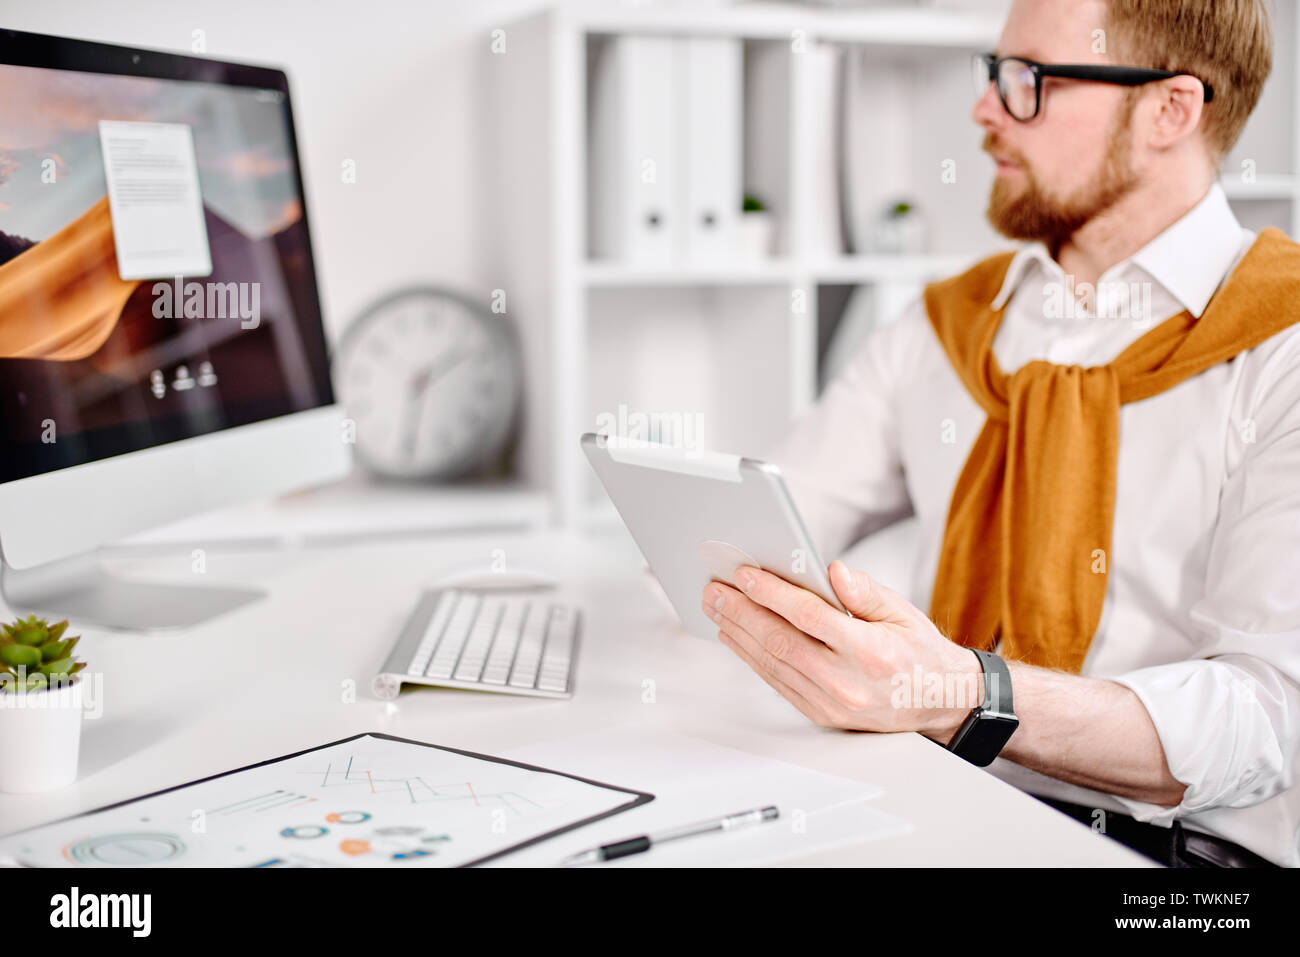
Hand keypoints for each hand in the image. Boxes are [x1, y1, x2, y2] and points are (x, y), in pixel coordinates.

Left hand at [702, 561, 981, 738]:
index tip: (744, 575)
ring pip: (773, 665)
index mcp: (870, 652)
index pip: (809, 617)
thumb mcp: (903, 613)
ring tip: (717, 608)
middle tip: (714, 590)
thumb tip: (833, 571)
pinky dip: (753, 658)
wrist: (939, 703)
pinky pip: (778, 683)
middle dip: (741, 612)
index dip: (772, 594)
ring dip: (739, 634)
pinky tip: (737, 637)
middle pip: (780, 642)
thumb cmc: (919, 652)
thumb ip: (866, 592)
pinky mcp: (822, 715)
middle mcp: (847, 682)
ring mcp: (832, 704)